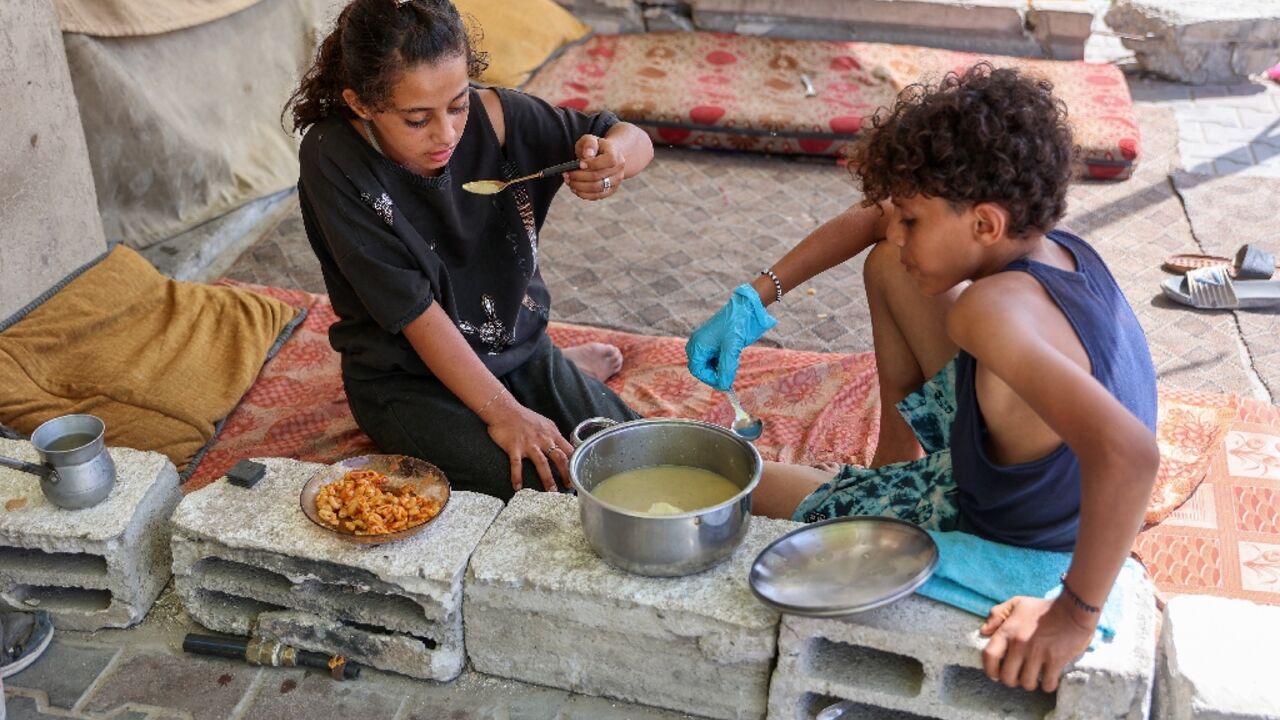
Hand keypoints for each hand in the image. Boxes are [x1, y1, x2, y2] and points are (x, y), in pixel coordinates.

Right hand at [485, 405, 574, 491]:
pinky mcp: (514, 447)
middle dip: (566, 473)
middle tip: (569, 487)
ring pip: (542, 463)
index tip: (579, 474)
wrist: (504, 409)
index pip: (568, 449)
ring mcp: (528, 444)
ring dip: (547, 478)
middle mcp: (543, 439)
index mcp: (552, 434)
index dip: (575, 462)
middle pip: (559, 458)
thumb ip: (554, 435)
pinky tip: (518, 487)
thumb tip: (563, 446)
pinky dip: (517, 476)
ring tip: (551, 491)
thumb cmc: (524, 417)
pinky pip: (516, 464)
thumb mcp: (545, 423)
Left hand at [565, 134, 624, 199]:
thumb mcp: (590, 140)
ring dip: (579, 186)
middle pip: (598, 176)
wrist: (605, 156)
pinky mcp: (610, 191)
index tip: (579, 164)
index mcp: (616, 154)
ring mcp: (616, 182)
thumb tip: (587, 155)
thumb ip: (589, 144)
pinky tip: (574, 188)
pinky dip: (583, 194)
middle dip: (579, 176)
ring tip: (568, 181)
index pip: (608, 160)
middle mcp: (618, 170)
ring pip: (596, 188)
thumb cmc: (596, 148)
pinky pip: (596, 196)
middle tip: (566, 174)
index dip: (593, 163)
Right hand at [685, 284, 777, 390]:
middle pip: (701, 368)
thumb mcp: (732, 349)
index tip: (725, 383)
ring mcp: (705, 341)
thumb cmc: (737, 324)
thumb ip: (726, 368)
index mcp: (697, 345)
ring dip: (719, 368)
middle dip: (714, 374)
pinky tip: (731, 358)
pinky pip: (713, 356)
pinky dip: (722, 361)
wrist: (746, 306)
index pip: (697, 370)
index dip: (710, 379)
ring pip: (708, 363)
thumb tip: (724, 385)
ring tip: (732, 364)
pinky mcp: (713, 340)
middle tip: (729, 377)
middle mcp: (697, 343)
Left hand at [979, 596, 1094, 692]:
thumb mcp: (1017, 603)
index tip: (995, 674)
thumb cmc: (1043, 608)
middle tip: (1017, 677)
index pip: (989, 656)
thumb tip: (984, 631)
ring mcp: (1038, 654)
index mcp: (1008, 631)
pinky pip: (1047, 683)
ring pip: (1027, 683)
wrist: (1073, 609)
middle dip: (1011, 681)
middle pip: (1007, 676)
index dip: (989, 670)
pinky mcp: (1056, 660)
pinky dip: (1048, 686)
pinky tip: (1049, 679)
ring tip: (1033, 678)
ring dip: (1029, 684)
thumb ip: (997, 614)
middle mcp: (1019, 644)